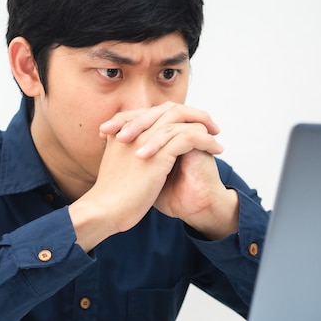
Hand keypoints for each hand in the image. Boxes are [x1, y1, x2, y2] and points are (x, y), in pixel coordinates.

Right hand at [70, 104, 223, 250]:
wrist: (104, 210)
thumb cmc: (110, 196)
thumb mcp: (119, 168)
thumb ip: (128, 156)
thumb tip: (141, 158)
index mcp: (122, 131)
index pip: (154, 113)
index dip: (174, 116)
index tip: (189, 125)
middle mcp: (133, 129)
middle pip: (169, 109)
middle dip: (193, 113)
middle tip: (209, 124)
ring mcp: (144, 139)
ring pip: (181, 119)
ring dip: (203, 125)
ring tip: (216, 135)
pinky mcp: (158, 154)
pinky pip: (189, 137)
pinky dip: (205, 141)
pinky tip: (216, 149)